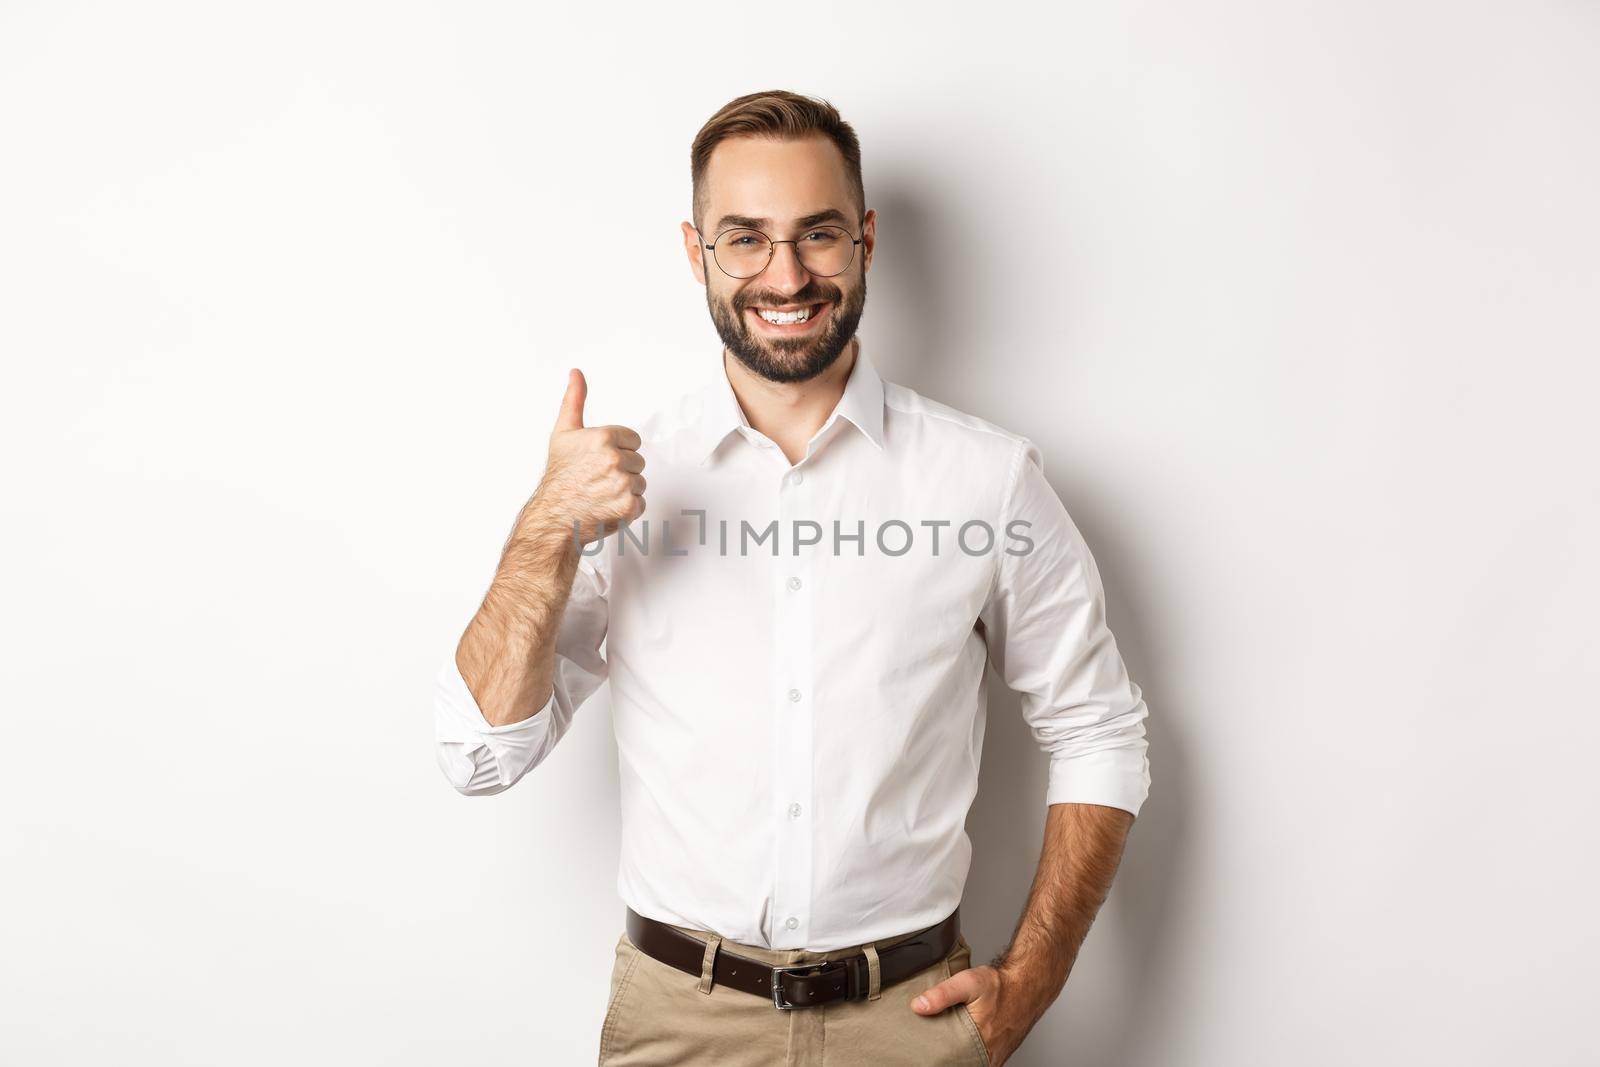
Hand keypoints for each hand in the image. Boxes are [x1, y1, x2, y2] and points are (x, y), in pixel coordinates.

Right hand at [530, 368, 645, 544]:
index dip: (617, 450)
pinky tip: (606, 507)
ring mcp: (623, 484)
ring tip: (601, 494)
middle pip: (637, 462)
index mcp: (603, 437)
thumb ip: (574, 400)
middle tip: (597, 479)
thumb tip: (576, 373)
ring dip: (625, 490)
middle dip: (622, 470)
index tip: (598, 461)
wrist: (554, 517)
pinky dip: (627, 508)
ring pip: (640, 482)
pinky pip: (640, 503)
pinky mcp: (628, 506)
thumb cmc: (560, 477)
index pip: (633, 440)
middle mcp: (614, 459)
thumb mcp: (564, 433)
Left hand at [912, 962, 1038, 1066]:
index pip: (950, 1062)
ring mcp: (994, 1058)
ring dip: (957, 1058)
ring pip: (968, 1064)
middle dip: (944, 1057)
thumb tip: (919, 1006)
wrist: (1026, 987)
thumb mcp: (968, 982)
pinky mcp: (996, 1056)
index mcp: (979, 1043)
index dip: (937, 1058)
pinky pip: (978, 1062)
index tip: (925, 1052)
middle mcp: (988, 1056)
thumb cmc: (1001, 987)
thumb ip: (942, 994)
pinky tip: (961, 1045)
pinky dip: (967, 1056)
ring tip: (945, 1045)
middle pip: (958, 1064)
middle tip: (931, 1047)